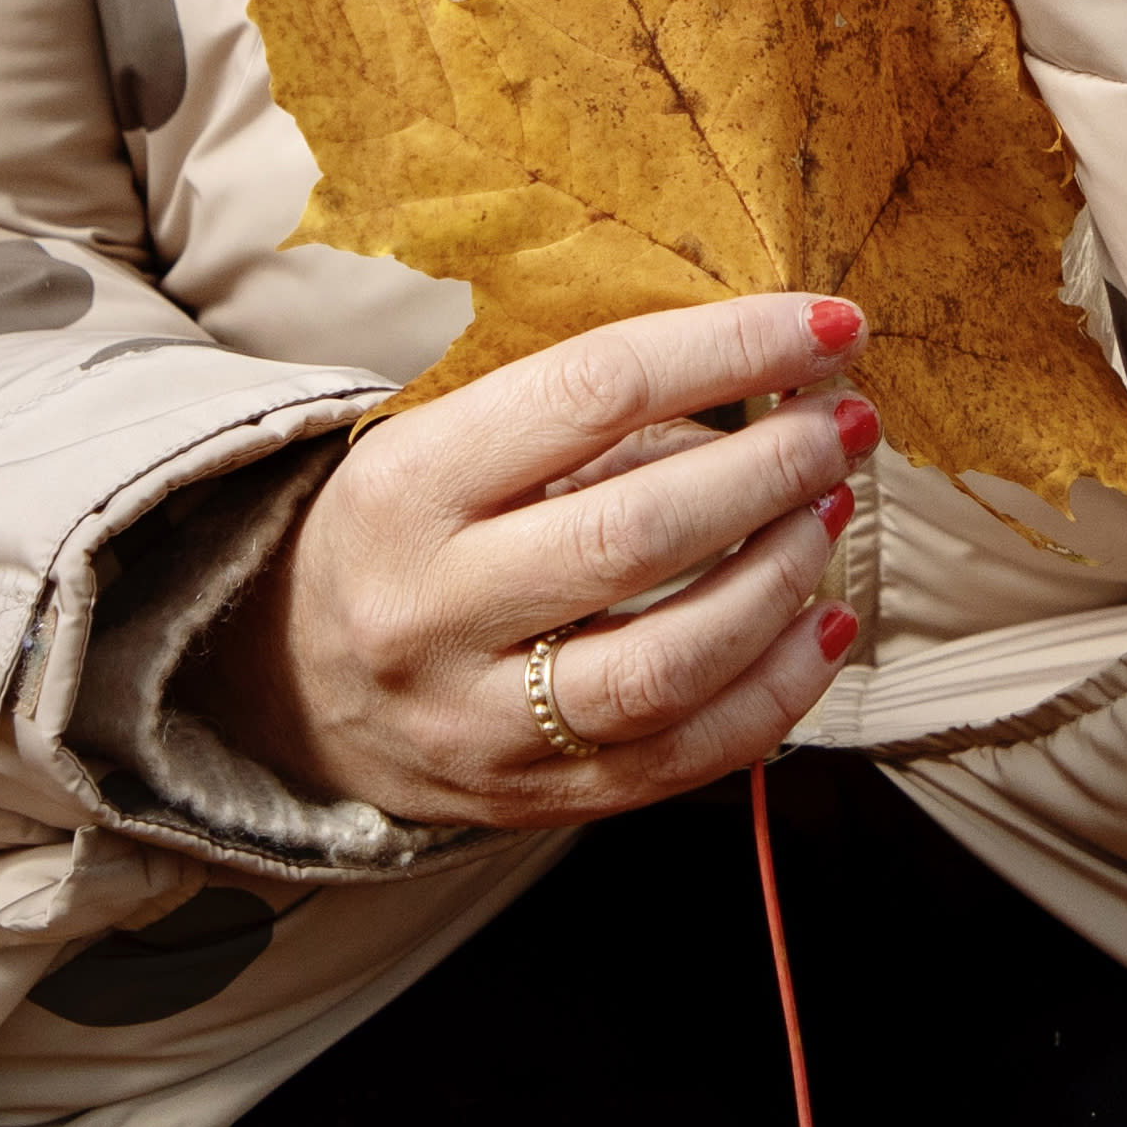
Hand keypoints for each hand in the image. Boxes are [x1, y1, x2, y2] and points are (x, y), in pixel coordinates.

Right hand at [189, 294, 873, 827]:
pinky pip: (682, 757)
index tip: (824, 326)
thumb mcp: (440, 444)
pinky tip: (826, 625)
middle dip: (772, 470)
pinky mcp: (531, 801)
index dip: (726, 350)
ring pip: (669, 663)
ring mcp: (480, 721)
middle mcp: (432, 610)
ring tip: (831, 514)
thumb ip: (581, 419)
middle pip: (638, 534)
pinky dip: (777, 691)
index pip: (591, 391)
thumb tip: (760, 380)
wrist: (281, 687)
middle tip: (845, 424)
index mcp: (405, 487)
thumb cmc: (399, 534)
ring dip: (782, 579)